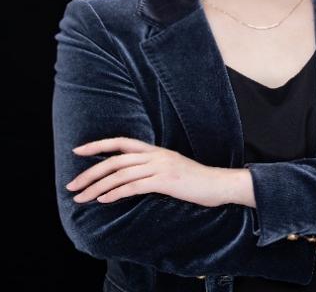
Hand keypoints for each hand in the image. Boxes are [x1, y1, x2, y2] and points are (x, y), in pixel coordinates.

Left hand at [65, 136, 220, 206]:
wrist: (218, 183)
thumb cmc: (194, 179)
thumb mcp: (171, 167)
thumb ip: (151, 167)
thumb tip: (130, 176)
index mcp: (155, 150)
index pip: (121, 142)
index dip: (98, 145)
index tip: (77, 150)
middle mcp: (155, 155)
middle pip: (115, 160)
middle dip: (90, 172)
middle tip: (72, 186)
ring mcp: (160, 166)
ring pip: (121, 174)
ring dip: (97, 186)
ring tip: (82, 197)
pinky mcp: (165, 181)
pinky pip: (134, 186)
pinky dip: (116, 192)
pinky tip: (104, 199)